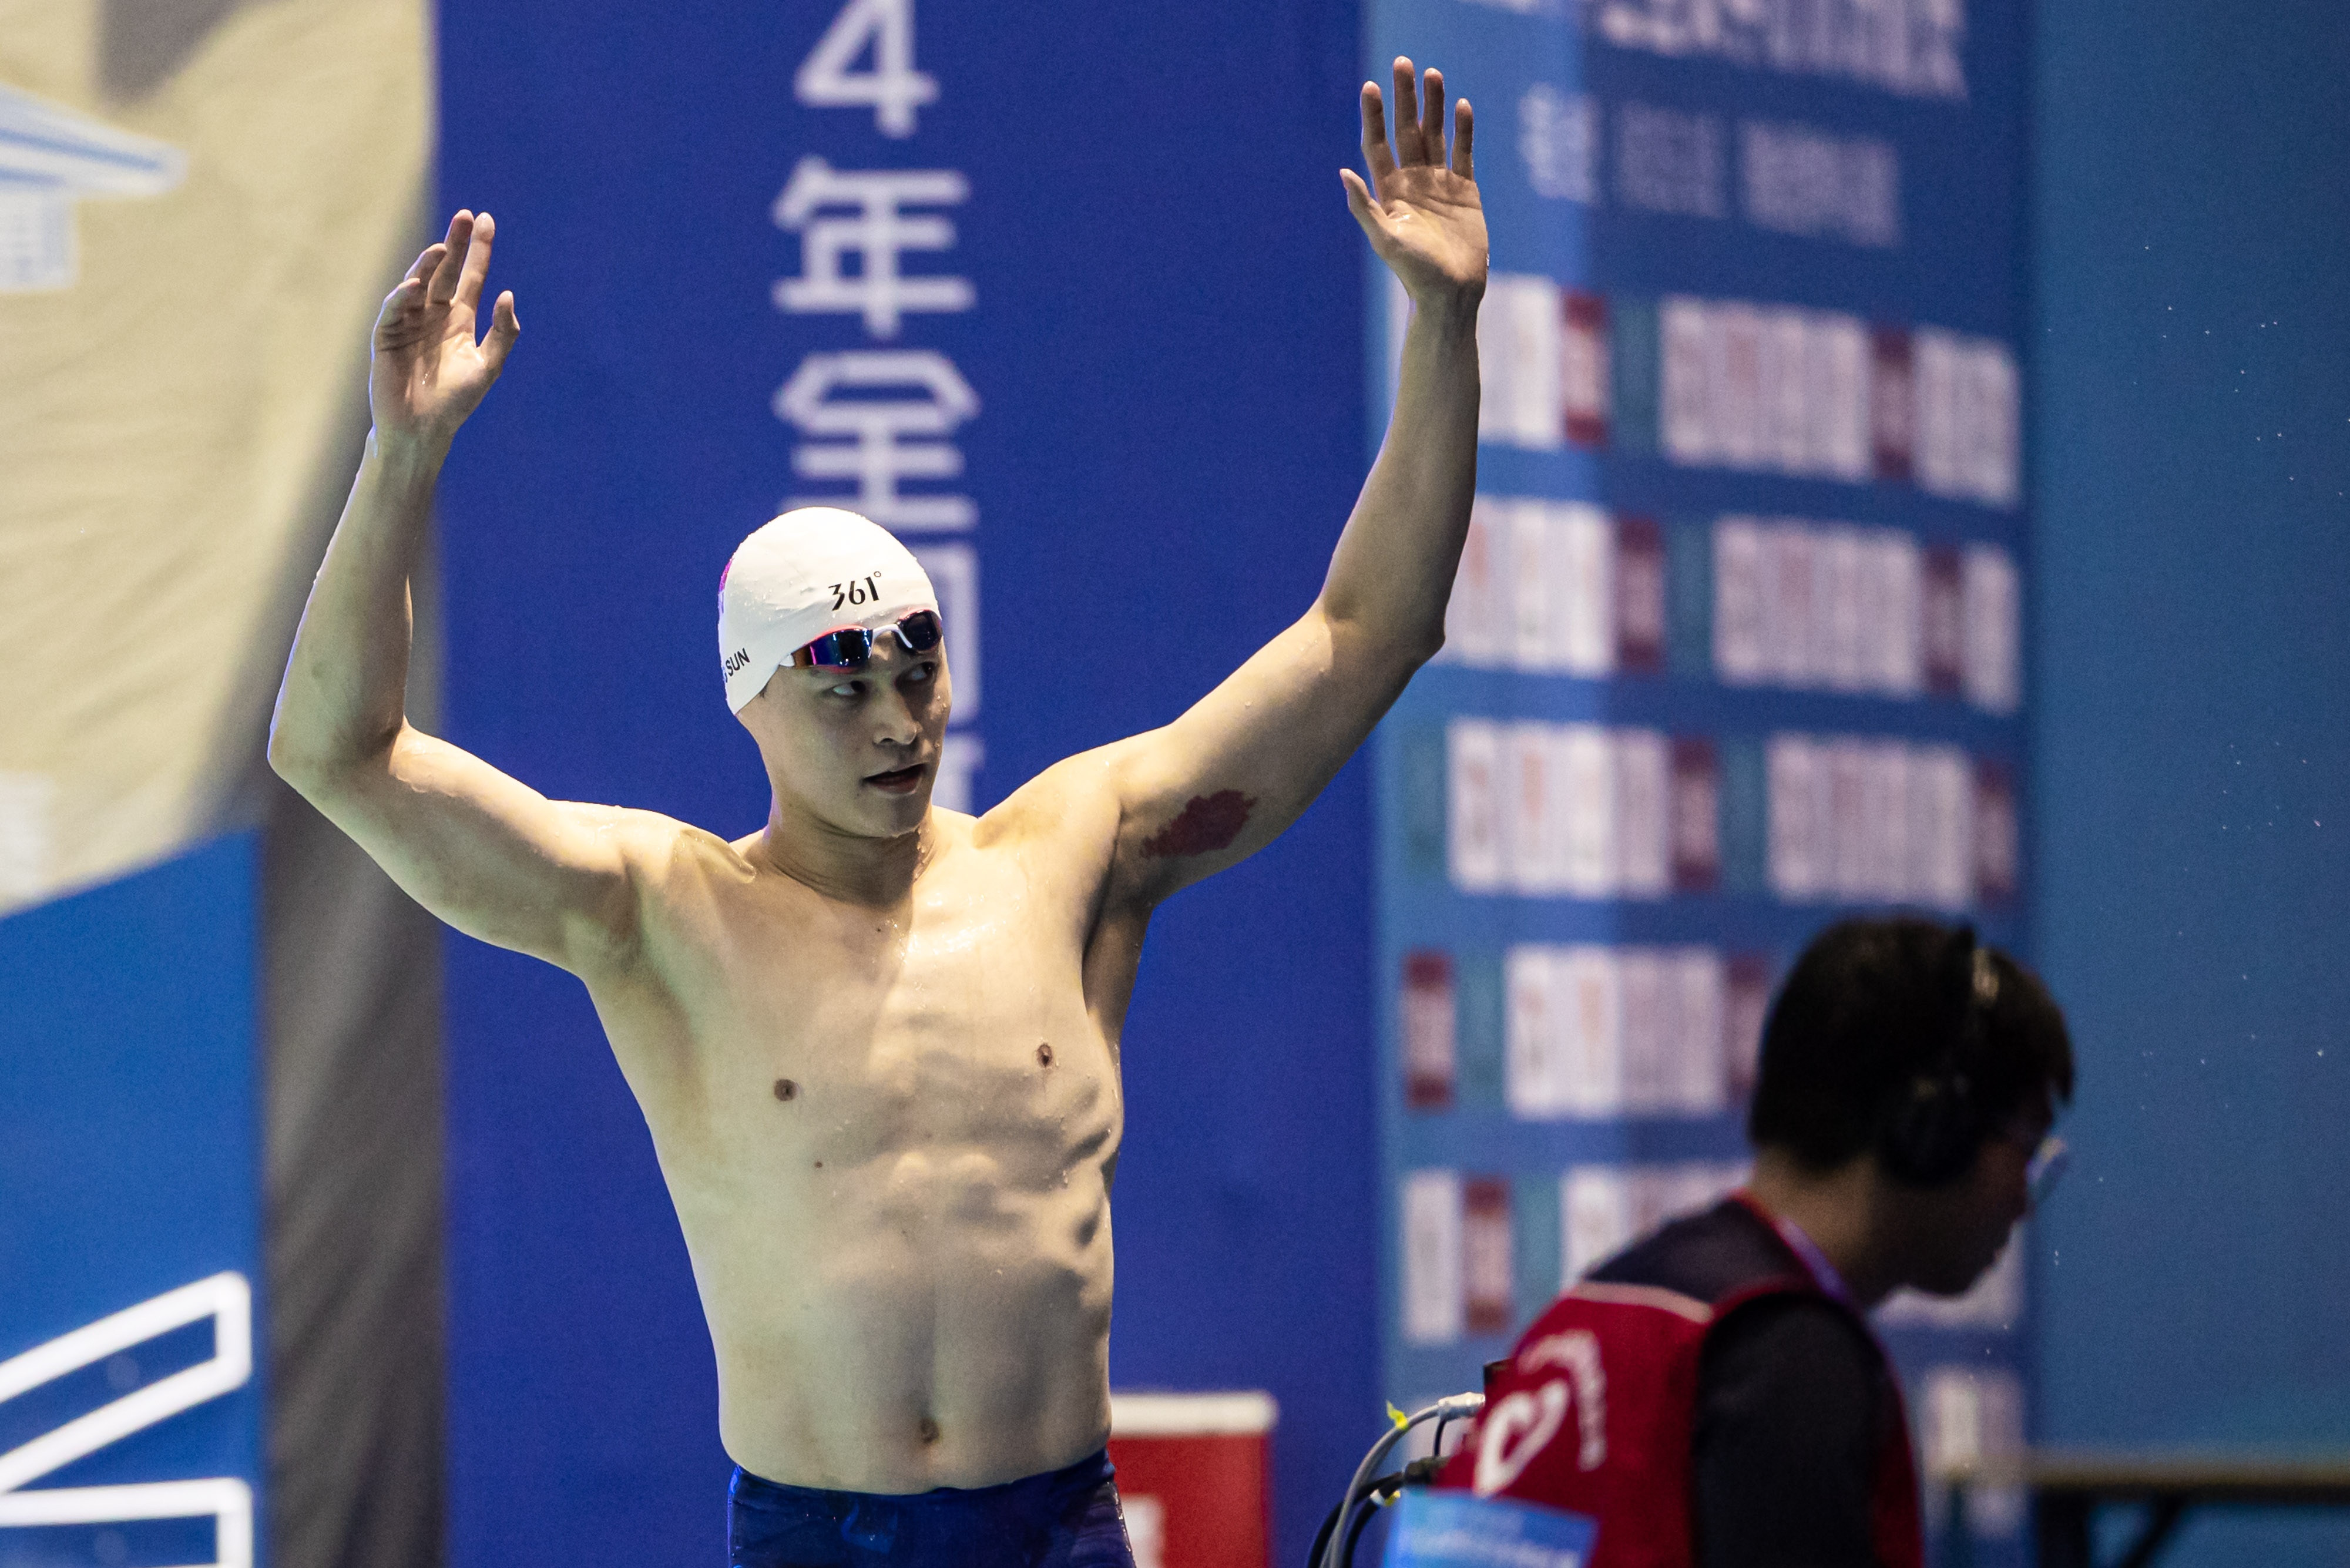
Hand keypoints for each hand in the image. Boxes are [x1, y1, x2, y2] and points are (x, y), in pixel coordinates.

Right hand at [370, 210, 520, 451]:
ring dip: (428, 265)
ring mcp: (408, 323)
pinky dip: (403, 297)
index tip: (486, 221)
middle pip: (445, 271)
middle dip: (455, 244)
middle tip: (465, 217)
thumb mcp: (488, 365)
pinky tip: (416, 285)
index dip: (479, 250)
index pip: (471, 276)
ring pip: (418, 284)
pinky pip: (393, 311)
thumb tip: (508, 294)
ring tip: (443, 247)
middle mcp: (433, 315)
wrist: (423, 429)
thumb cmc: (456, 401)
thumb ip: (502, 333)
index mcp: (459, 319)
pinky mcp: (387, 337)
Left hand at [1341, 59, 1486, 306]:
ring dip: (1434, 105)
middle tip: (1403, 63)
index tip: (1370, 87)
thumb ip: (1364, 207)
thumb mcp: (1386, 240)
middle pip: (1407, 130)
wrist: (1451, 293)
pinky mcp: (1466, 190)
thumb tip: (1343, 173)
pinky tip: (1462, 106)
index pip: (1377, 145)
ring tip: (1432, 73)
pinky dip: (1463, 130)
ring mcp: (1440, 183)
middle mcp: (1413, 182)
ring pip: (1435, 134)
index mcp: (1390, 191)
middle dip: (1404, 98)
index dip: (1373, 116)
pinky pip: (1463, 152)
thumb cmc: (1415, 272)